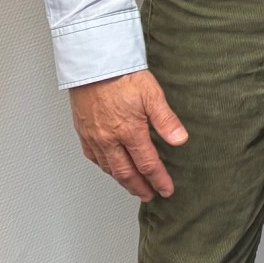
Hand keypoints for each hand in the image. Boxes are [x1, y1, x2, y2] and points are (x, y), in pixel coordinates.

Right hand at [69, 70, 187, 201]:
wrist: (94, 65)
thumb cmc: (123, 76)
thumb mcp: (152, 95)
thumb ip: (166, 121)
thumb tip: (180, 141)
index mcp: (129, 132)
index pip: (147, 164)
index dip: (158, 179)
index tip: (167, 190)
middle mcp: (109, 140)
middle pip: (126, 172)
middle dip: (140, 187)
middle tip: (149, 196)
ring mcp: (94, 137)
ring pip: (108, 167)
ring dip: (122, 180)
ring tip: (133, 187)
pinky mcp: (83, 131)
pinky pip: (93, 157)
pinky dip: (104, 167)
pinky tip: (110, 168)